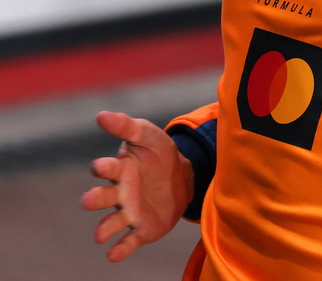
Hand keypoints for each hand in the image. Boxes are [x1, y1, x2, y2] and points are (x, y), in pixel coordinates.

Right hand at [80, 111, 193, 261]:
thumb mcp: (149, 136)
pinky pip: (129, 241)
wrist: (184, 176)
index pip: (108, 168)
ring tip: (99, 236)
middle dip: (95, 199)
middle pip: (103, 198)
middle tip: (88, 201)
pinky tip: (113, 255)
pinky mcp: (142, 229)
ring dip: (105, 228)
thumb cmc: (159, 154)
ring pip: (112, 222)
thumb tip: (101, 115)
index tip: (99, 166)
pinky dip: (120, 249)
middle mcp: (120, 193)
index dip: (103, 167)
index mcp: (121, 170)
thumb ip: (127, 127)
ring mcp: (129, 212)